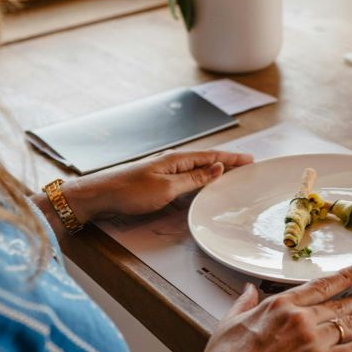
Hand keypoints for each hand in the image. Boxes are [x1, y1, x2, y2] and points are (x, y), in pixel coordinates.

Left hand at [62, 149, 252, 222]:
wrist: (100, 195)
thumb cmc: (130, 191)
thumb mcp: (167, 188)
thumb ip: (193, 179)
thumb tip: (217, 167)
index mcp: (177, 159)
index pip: (212, 156)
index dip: (232, 158)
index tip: (250, 159)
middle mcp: (172, 161)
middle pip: (206, 160)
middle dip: (227, 162)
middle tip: (247, 166)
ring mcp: (164, 170)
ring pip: (196, 168)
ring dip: (214, 170)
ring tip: (231, 173)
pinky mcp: (157, 180)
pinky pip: (186, 176)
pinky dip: (200, 177)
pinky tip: (202, 183)